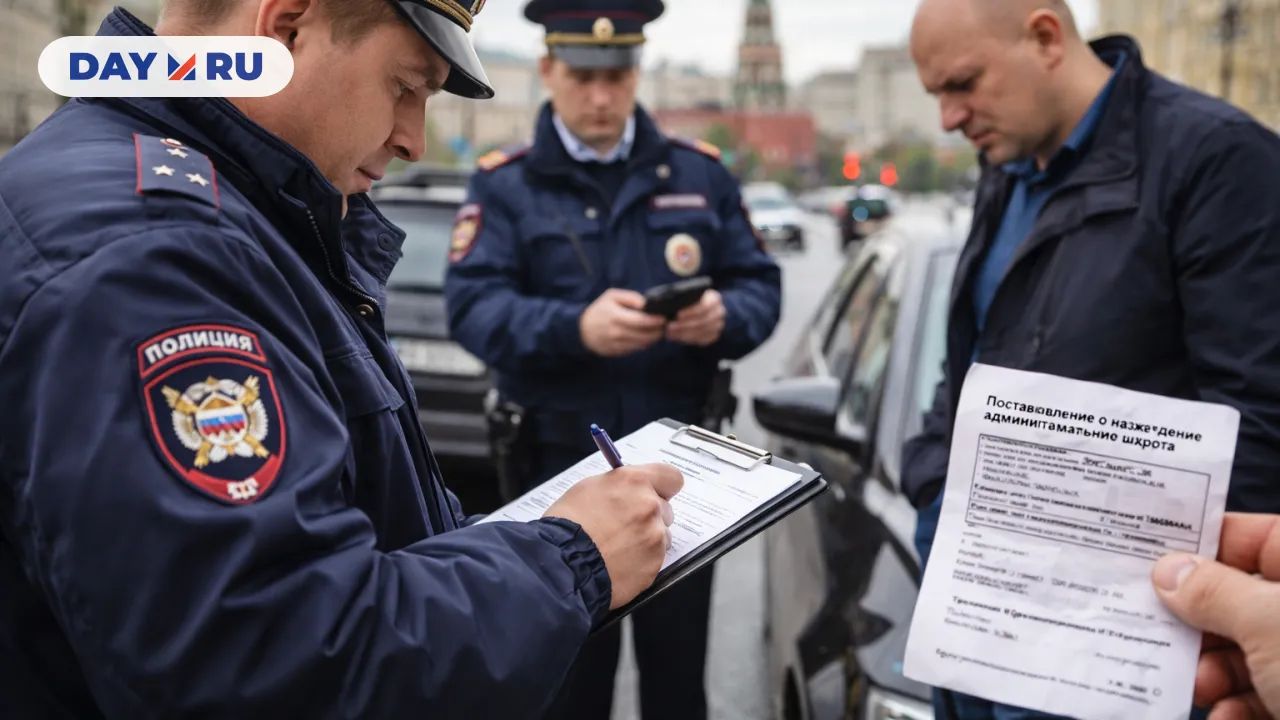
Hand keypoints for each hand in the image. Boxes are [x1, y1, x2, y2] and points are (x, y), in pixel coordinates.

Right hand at [544, 464, 682, 609]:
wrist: (563, 565)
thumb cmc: (567, 526)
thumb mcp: (588, 488)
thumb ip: (619, 486)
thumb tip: (629, 489)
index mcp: (634, 482)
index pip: (671, 477)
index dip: (662, 487)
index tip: (655, 493)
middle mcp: (650, 506)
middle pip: (666, 509)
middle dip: (651, 516)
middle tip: (626, 525)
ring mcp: (655, 536)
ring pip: (662, 536)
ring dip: (647, 540)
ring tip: (619, 548)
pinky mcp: (655, 564)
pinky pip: (655, 559)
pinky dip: (642, 561)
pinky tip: (620, 562)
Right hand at [580, 289, 666, 356]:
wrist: (581, 329)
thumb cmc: (599, 310)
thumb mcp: (611, 296)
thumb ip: (630, 297)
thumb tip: (646, 303)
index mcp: (615, 316)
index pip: (641, 320)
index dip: (655, 320)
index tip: (663, 318)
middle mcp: (616, 332)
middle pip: (644, 334)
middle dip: (657, 331)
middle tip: (664, 326)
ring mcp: (616, 344)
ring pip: (641, 344)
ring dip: (652, 339)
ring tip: (658, 332)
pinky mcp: (616, 351)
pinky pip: (634, 349)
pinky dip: (643, 344)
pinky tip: (646, 337)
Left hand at [665, 289, 725, 346]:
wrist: (701, 310)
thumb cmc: (691, 301)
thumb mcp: (687, 297)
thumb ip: (680, 301)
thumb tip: (668, 311)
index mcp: (714, 298)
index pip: (704, 306)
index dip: (690, 311)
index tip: (677, 315)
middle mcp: (719, 312)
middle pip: (702, 321)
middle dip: (684, 325)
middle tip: (669, 326)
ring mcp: (718, 325)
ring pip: (701, 332)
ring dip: (684, 333)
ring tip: (670, 332)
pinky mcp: (715, 335)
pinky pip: (702, 340)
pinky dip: (688, 339)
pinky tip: (677, 336)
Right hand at [1152, 513, 1279, 717]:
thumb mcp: (1269, 623)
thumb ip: (1214, 592)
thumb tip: (1167, 570)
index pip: (1253, 537)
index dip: (1202, 544)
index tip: (1150, 556)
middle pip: (1235, 599)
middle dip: (1196, 623)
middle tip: (1158, 629)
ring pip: (1239, 651)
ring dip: (1209, 673)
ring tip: (1200, 688)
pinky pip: (1254, 694)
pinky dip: (1233, 707)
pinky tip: (1227, 717)